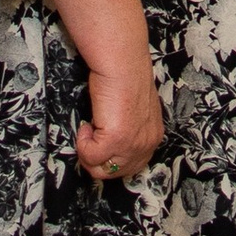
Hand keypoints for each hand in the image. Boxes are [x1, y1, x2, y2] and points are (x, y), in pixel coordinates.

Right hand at [75, 55, 164, 182]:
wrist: (123, 63)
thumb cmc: (126, 77)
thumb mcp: (135, 110)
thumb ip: (129, 128)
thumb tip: (110, 138)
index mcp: (152, 136)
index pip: (132, 165)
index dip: (111, 157)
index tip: (100, 144)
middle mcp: (146, 144)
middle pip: (116, 172)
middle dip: (98, 159)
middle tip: (90, 139)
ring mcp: (131, 144)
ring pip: (100, 169)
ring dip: (89, 151)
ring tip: (89, 129)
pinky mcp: (115, 139)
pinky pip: (90, 156)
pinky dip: (82, 143)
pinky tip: (87, 124)